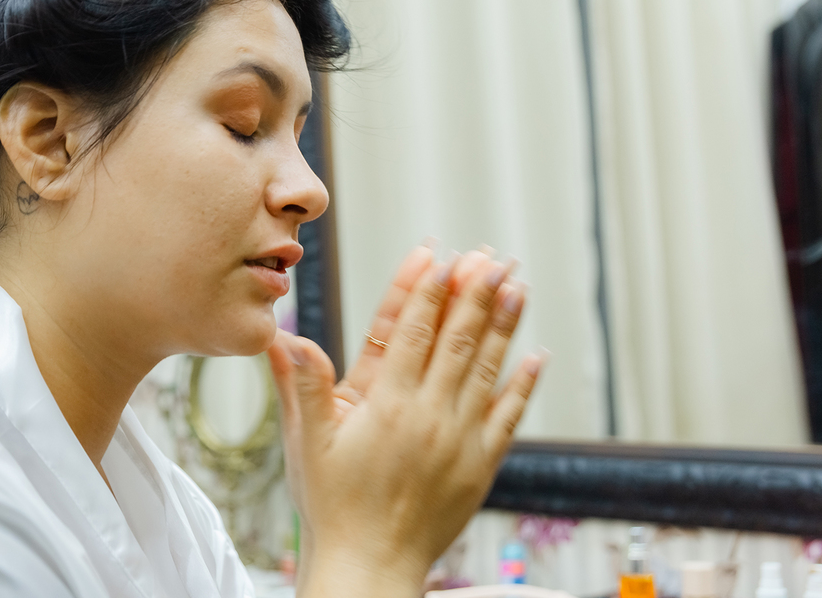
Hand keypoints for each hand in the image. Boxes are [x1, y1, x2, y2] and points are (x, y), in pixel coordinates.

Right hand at [268, 247, 542, 596]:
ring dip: (502, 324)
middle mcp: (428, 416)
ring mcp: (459, 440)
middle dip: (472, 292)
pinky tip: (535, 355)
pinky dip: (523, 384)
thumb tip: (286, 338)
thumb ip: (301, 385)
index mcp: (385, 405)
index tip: (437, 255)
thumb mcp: (306, 443)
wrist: (369, 568)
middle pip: (456, 340)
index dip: (425, 289)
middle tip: (487, 256)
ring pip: (486, 369)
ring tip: (515, 285)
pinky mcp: (480, 466)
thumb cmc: (331, 507)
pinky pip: (508, 416)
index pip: (411, 332)